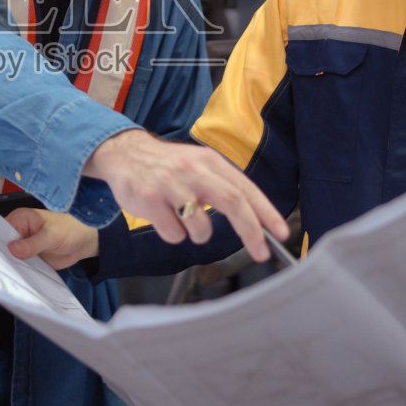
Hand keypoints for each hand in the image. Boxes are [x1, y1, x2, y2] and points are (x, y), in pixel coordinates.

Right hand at [7, 208, 99, 269]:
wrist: (83, 242)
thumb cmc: (70, 229)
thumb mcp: (51, 235)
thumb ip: (33, 243)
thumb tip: (14, 248)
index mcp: (21, 219)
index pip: (2, 230)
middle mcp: (19, 232)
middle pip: (4, 245)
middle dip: (5, 255)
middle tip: (5, 265)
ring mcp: (24, 245)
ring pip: (11, 257)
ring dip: (13, 265)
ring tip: (13, 272)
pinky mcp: (29, 257)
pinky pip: (21, 265)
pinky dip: (21, 270)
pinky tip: (21, 275)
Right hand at [81, 129, 287, 262]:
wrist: (124, 153)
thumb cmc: (167, 166)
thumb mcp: (198, 164)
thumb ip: (223, 186)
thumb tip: (256, 219)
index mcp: (209, 161)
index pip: (245, 188)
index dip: (266, 212)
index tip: (281, 233)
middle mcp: (192, 169)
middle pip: (231, 202)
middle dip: (250, 231)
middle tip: (261, 252)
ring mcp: (169, 183)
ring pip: (200, 225)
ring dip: (200, 235)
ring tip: (188, 224)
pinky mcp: (148, 198)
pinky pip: (173, 233)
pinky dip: (174, 234)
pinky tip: (164, 219)